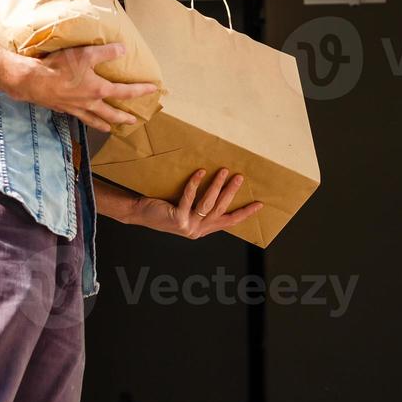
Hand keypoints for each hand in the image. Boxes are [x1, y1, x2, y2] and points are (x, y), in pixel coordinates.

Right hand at [6, 42, 156, 132]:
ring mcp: (76, 109)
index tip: (153, 90)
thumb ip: (106, 52)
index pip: (125, 92)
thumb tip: (123, 50)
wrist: (32, 82)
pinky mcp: (64, 109)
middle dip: (124, 118)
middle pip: (112, 114)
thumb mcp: (85, 54)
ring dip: (105, 125)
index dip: (140, 91)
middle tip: (133, 121)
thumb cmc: (59, 68)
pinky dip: (86, 121)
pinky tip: (85, 118)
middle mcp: (90, 103)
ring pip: (95, 120)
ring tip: (111, 129)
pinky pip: (80, 118)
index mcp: (98, 90)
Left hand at [129, 168, 264, 238]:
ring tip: (224, 171)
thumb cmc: (164, 209)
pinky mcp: (177, 218)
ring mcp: (188, 226)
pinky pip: (189, 197)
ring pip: (208, 204)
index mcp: (203, 230)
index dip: (245, 213)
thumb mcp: (187, 212)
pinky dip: (195, 183)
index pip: (229, 222)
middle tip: (240, 177)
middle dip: (232, 192)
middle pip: (221, 209)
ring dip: (217, 185)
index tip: (259, 204)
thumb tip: (221, 187)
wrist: (141, 214)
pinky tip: (200, 172)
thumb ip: (202, 209)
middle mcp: (198, 230)